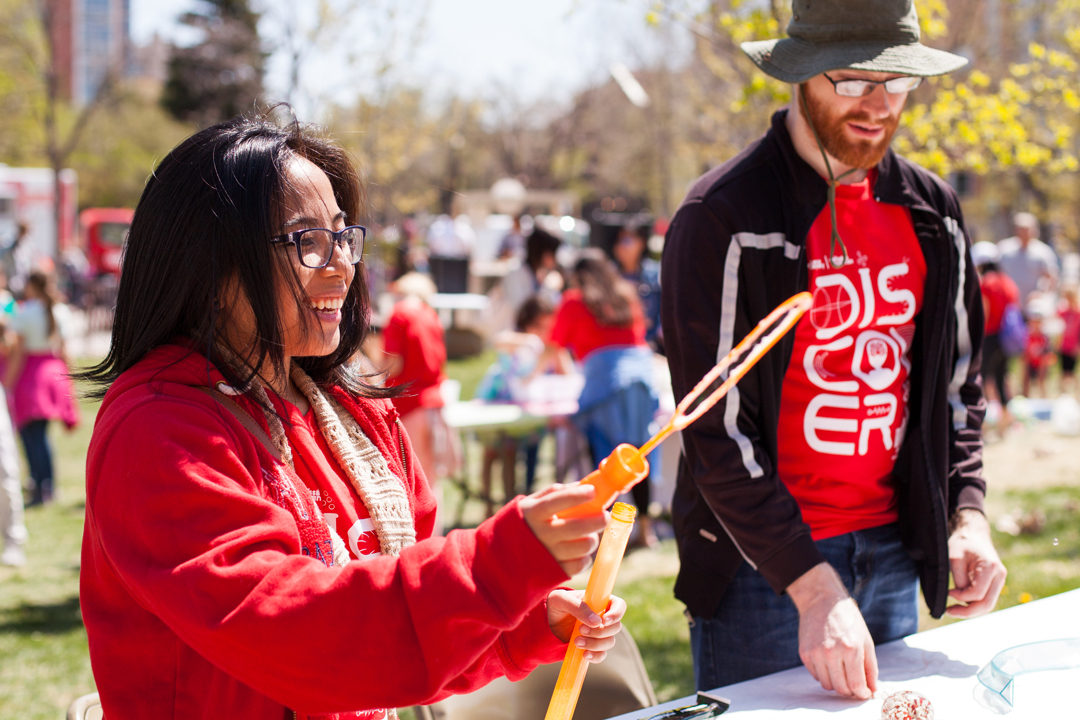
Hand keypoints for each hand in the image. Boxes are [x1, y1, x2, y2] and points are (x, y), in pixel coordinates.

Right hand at [520, 483, 606, 576]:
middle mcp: (541, 534)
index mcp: (534, 513)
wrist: (503, 557)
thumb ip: (554, 493)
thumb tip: (582, 485)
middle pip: (576, 527)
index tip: (593, 491)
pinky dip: (585, 557)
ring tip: (590, 534)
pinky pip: (580, 564)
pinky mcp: (555, 572)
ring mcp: (548, 554)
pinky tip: (579, 550)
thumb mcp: (530, 504)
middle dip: (597, 520)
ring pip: (583, 546)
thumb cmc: (524, 524)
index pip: (557, 501)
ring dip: (592, 538)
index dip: (577, 495)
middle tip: (605, 515)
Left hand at [546, 588, 625, 662]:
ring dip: (595, 644)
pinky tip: (584, 654)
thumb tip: (596, 621)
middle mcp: (603, 617)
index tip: (604, 620)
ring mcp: (598, 633)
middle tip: (581, 630)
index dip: (616, 614)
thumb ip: (578, 606)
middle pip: (616, 627)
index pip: (619, 606)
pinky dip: (595, 656)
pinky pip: (601, 655)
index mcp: (599, 601)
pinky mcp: (592, 646)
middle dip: (600, 631)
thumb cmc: (555, 604)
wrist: (546, 622)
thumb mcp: (561, 599)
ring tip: (576, 641)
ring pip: (609, 642)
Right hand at [787, 563, 876, 699]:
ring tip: (842, 672)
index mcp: (851, 649)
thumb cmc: (848, 619)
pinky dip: (824, 674)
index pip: (856, 685)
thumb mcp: (866, 640)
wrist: (821, 600)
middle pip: (841, 688)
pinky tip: (830, 663)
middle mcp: (831, 652)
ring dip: (836, 683)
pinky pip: (816, 675)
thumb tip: (872, 690)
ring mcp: (815, 653)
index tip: (864, 693)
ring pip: (826, 685)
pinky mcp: (804, 653)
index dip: (861, 693)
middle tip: (854, 684)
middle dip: (850, 691)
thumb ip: (870, 668)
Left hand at [946, 509, 1006, 617]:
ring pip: (988, 605)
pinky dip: (974, 605)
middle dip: (967, 612)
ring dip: (971, 610)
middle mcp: (1000, 575)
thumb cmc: (962, 543)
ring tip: (953, 610)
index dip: (960, 597)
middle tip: (949, 611)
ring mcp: (999, 580)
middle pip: (986, 604)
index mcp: (991, 567)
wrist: (973, 534)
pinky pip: (986, 599)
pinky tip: (961, 604)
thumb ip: (959, 579)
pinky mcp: (995, 583)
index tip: (948, 593)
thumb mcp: (954, 558)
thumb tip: (961, 598)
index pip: (977, 593)